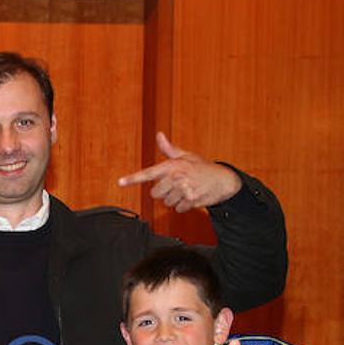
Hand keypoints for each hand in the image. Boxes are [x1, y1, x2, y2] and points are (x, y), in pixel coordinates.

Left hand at [118, 132, 241, 211]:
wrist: (223, 179)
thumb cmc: (202, 167)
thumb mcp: (186, 156)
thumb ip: (169, 149)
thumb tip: (159, 136)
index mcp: (173, 166)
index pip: (149, 173)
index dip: (133, 179)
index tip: (120, 182)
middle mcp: (176, 177)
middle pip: (155, 194)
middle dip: (163, 192)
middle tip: (176, 185)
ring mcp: (184, 189)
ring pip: (167, 203)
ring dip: (174, 199)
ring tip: (186, 190)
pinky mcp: (191, 200)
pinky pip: (178, 209)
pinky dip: (184, 206)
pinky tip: (192, 197)